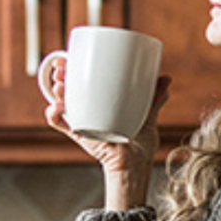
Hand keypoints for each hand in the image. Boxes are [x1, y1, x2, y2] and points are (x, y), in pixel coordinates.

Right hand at [44, 57, 171, 208]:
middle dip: (61, 76)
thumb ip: (155, 97)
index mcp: (102, 102)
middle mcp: (89, 110)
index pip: (85, 80)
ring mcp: (82, 122)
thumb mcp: (148, 115)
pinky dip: (54, 116)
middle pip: (69, 88)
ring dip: (56, 92)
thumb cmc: (140, 142)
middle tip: (62, 69)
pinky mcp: (80, 135)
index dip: (74, 67)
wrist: (136, 164)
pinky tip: (56, 108)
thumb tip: (166, 78)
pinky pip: (61, 124)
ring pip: (62, 103)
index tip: (72, 56)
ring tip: (60, 85)